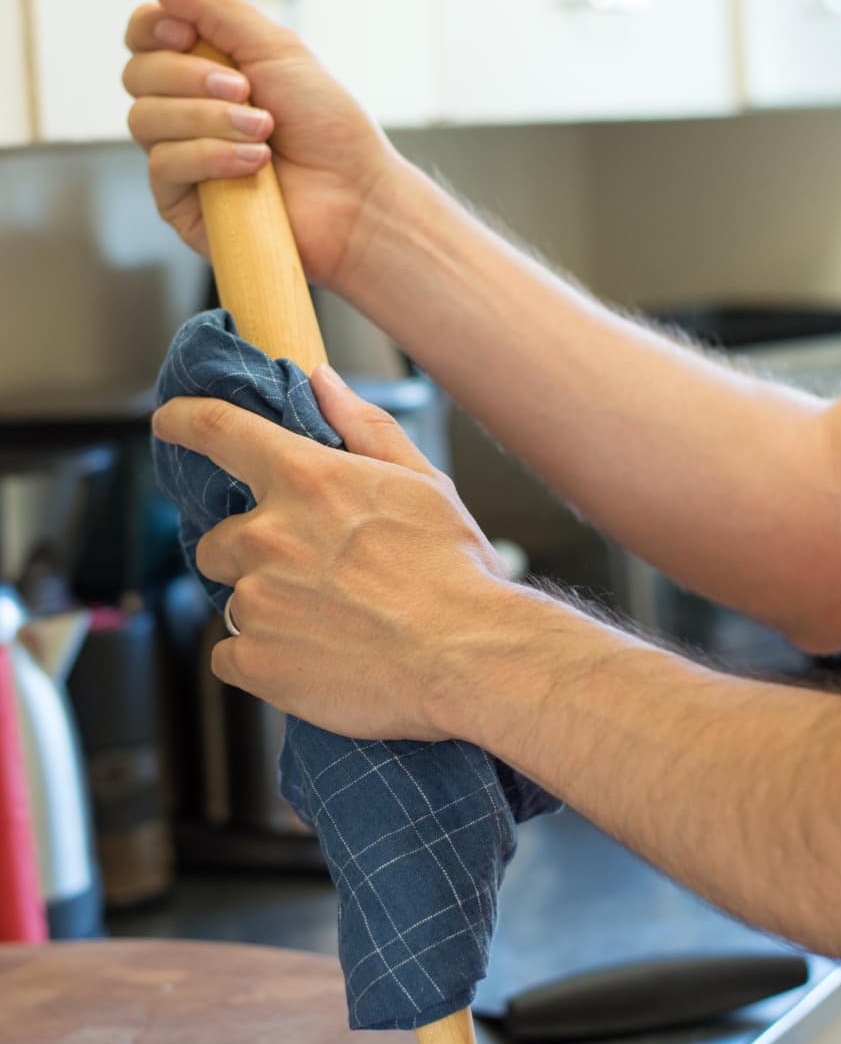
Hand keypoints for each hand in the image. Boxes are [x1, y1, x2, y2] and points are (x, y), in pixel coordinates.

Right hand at [123, 0, 403, 290]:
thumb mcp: (274, 49)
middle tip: (246, 90)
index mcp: (203, 70)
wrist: (355, 195)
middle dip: (190, 78)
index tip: (186, 31)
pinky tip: (253, 163)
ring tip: (263, 130)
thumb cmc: (326, 125)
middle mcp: (185, 113)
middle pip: (138, 75)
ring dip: (208, 119)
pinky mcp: (182, 205)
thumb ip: (211, 7)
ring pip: (145, 121)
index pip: (144, 38)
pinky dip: (209, 157)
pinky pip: (165, 166)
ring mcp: (181, 160)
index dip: (152, 27)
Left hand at [152, 367, 509, 739]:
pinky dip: (261, 659)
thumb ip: (364, 427)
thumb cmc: (453, 571)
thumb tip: (321, 382)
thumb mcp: (422, 482)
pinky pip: (231, 656)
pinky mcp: (255, 661)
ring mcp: (256, 601)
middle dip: (251, 556)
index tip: (168, 421)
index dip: (185, 420)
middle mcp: (267, 535)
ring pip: (234, 601)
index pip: (219, 430)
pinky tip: (312, 660)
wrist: (468, 657)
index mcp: (305, 479)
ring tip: (327, 624)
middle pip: (220, 541)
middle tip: (309, 577)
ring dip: (266, 608)